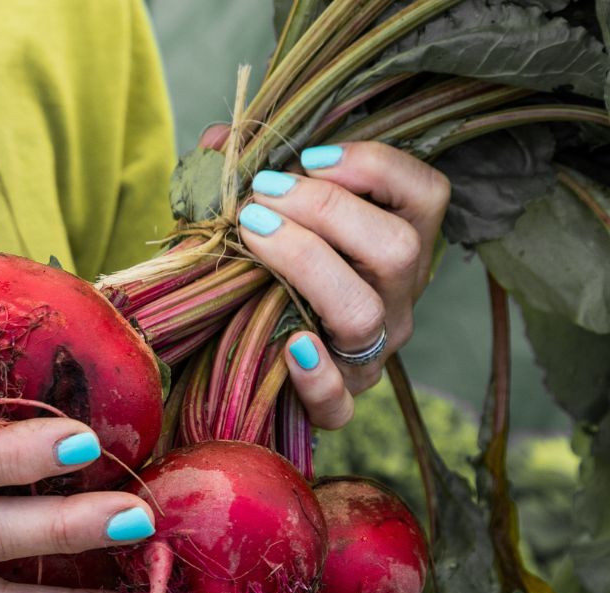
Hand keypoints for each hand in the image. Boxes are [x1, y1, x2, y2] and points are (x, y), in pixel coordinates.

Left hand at [235, 141, 449, 427]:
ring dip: (307, 264)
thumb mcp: (251, 216)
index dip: (375, 167)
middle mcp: (395, 298)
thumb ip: (241, 175)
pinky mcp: (338, 403)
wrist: (235, 358)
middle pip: (397, 248)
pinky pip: (340, 400)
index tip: (308, 159)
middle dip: (328, 210)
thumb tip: (218, 138)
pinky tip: (287, 346)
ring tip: (252, 235)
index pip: (426, 195)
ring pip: (364, 311)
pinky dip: (315, 376)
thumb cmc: (255, 273)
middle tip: (263, 197)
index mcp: (392, 247)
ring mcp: (370, 354)